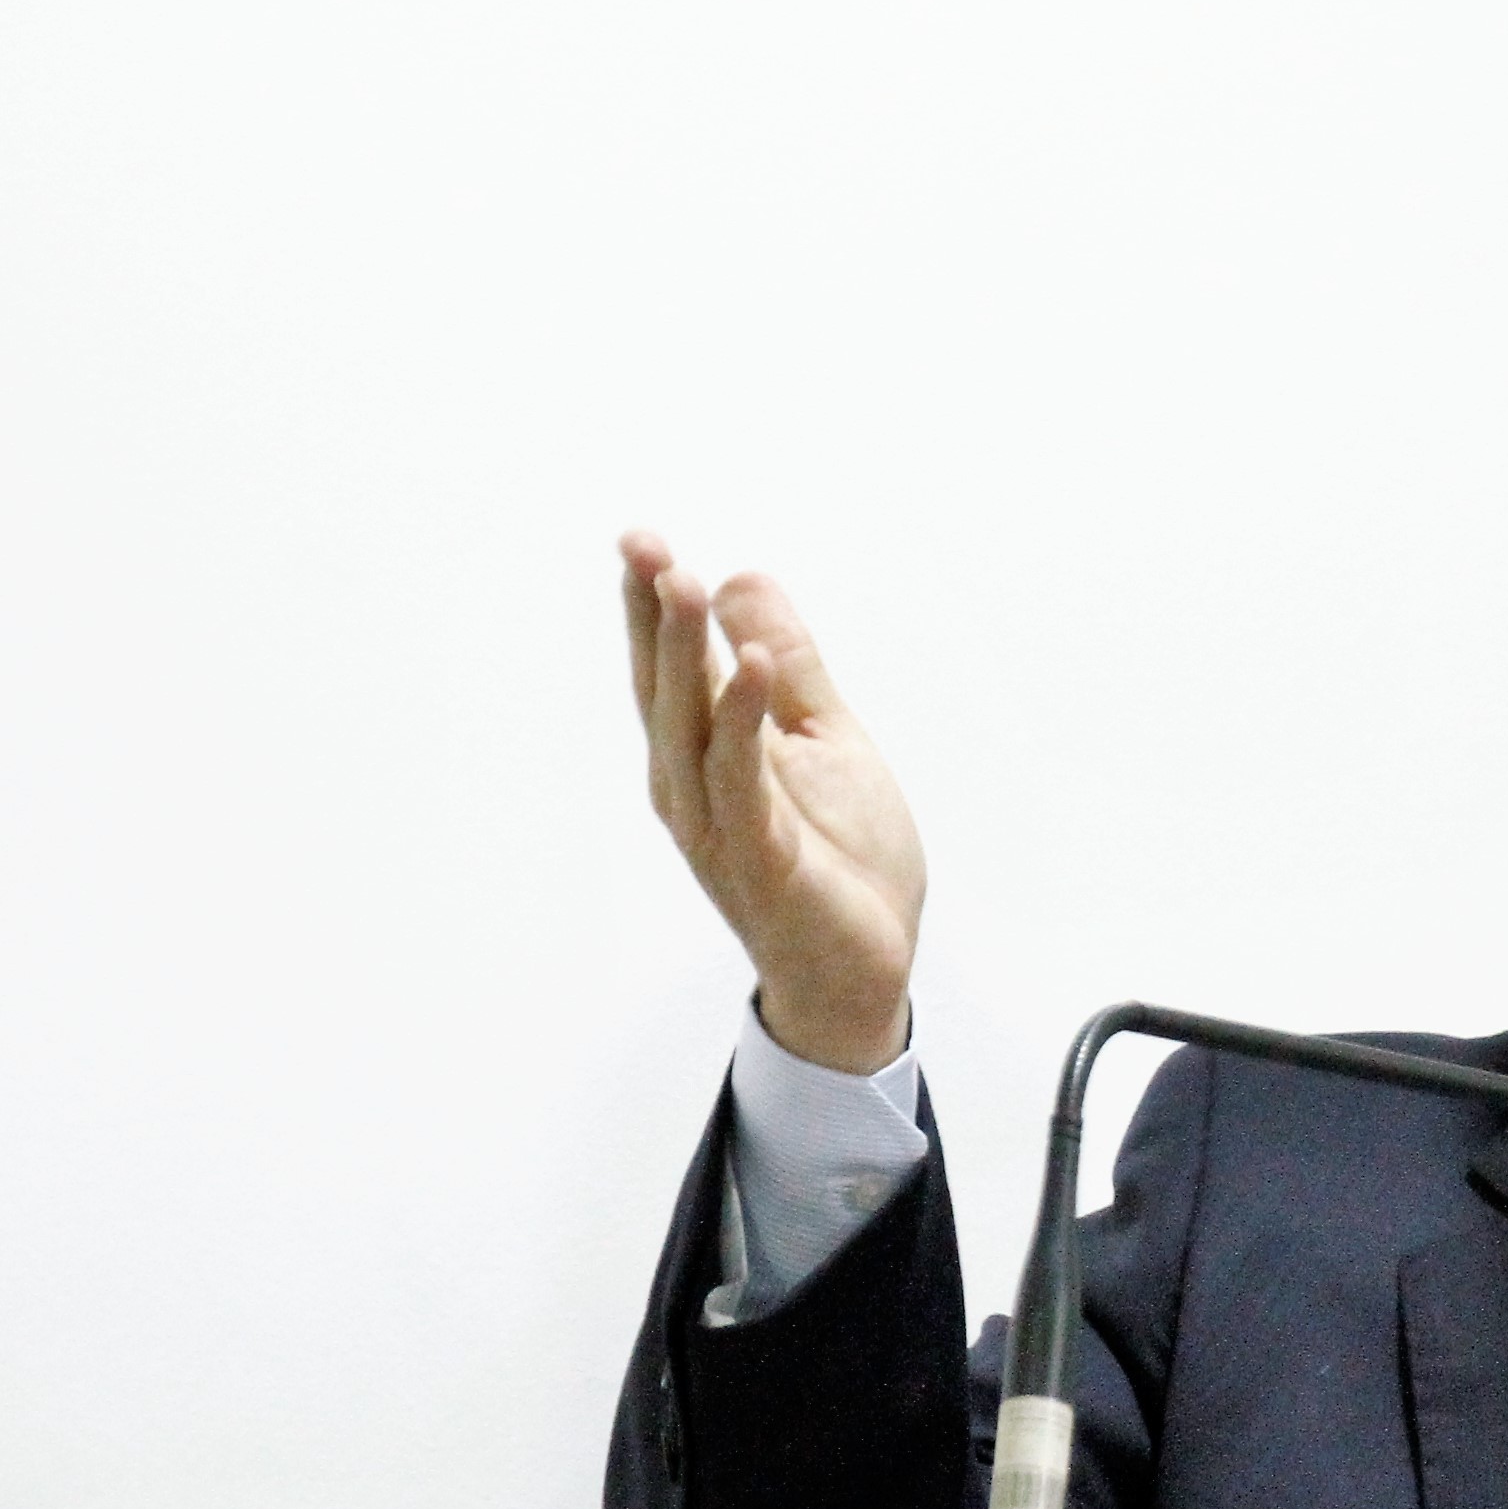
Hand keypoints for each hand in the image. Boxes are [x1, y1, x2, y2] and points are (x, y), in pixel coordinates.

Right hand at [622, 532, 925, 1073]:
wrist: (867, 968)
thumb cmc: (841, 859)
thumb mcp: (823, 738)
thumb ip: (787, 665)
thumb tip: (737, 576)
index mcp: (704, 755)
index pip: (671, 668)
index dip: (651, 606)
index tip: (640, 539)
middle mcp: (693, 788)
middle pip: (664, 689)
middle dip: (652, 617)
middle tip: (643, 545)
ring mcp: (720, 826)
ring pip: (690, 729)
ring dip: (686, 657)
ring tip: (685, 583)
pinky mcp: (760, 860)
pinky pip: (743, 783)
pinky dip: (744, 724)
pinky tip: (752, 669)